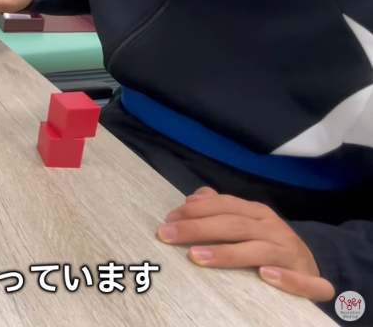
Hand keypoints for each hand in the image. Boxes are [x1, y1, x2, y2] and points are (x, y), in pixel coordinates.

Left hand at [159, 187, 334, 301]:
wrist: (312, 267)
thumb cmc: (269, 243)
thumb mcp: (247, 222)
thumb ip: (221, 209)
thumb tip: (193, 198)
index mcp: (258, 214)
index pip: (225, 206)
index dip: (197, 211)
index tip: (168, 220)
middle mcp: (274, 230)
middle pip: (234, 226)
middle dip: (198, 229)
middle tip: (167, 236)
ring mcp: (292, 254)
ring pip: (260, 251)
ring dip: (228, 253)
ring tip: (196, 257)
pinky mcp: (311, 280)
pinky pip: (303, 281)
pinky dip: (286, 279)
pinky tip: (265, 276)